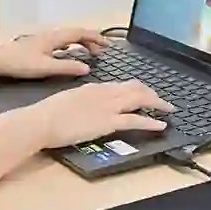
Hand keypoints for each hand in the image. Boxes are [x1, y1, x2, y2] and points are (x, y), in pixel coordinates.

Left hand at [0, 27, 110, 78]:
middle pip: (75, 33)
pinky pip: (60, 42)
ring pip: (68, 37)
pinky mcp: (37, 45)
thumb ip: (67, 67)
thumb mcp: (46, 67)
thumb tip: (87, 68)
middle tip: (102, 50)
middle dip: (91, 39)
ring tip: (90, 52)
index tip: (107, 45)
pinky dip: (70, 45)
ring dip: (81, 42)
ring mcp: (43, 39)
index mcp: (54, 38)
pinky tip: (68, 53)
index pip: (80, 33)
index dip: (95, 37)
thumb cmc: (19, 63)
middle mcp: (50, 35)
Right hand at [21, 80, 176, 148]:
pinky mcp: (108, 122)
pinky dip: (151, 122)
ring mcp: (107, 107)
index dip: (136, 88)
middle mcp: (104, 93)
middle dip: (151, 94)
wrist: (42, 121)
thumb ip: (82, 100)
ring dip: (157, 104)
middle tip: (161, 101)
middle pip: (135, 89)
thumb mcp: (67, 99)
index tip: (144, 92)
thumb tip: (87, 104)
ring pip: (140, 100)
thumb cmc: (48, 114)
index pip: (121, 85)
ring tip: (168, 109)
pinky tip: (161, 124)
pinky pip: (135, 120)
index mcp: (93, 87)